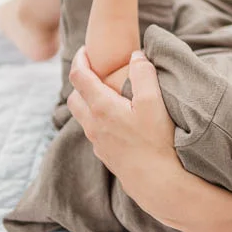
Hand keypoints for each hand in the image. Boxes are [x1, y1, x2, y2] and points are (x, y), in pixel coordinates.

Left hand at [67, 47, 175, 187]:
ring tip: (105, 92)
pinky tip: (115, 118)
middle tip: (95, 69)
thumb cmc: (156, 141)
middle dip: (80, 80)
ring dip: (87, 100)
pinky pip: (93, 130)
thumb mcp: (154, 102)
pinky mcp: (105, 154)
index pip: (79, 77)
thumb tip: (135, 56)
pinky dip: (97, 117)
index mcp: (101, 107)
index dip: (80, 59)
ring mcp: (97, 142)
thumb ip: (143, 74)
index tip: (86, 49)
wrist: (157, 182)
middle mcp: (93, 125)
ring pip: (82, 115)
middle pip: (74, 96)